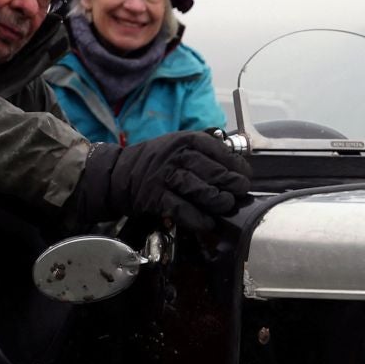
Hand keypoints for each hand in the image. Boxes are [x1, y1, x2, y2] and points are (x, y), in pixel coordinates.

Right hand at [70, 132, 250, 232]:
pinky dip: (197, 218)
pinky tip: (208, 223)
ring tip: (225, 206)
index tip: (245, 175)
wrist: (119, 174)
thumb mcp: (178, 146)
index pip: (219, 151)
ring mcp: (165, 177)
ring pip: (200, 190)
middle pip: (213, 172)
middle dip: (231, 184)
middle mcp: (176, 156)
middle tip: (239, 192)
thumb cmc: (155, 162)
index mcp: (185, 140)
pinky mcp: (155, 197)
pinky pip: (182, 209)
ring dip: (218, 201)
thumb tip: (235, 166)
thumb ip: (203, 152)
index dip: (236, 165)